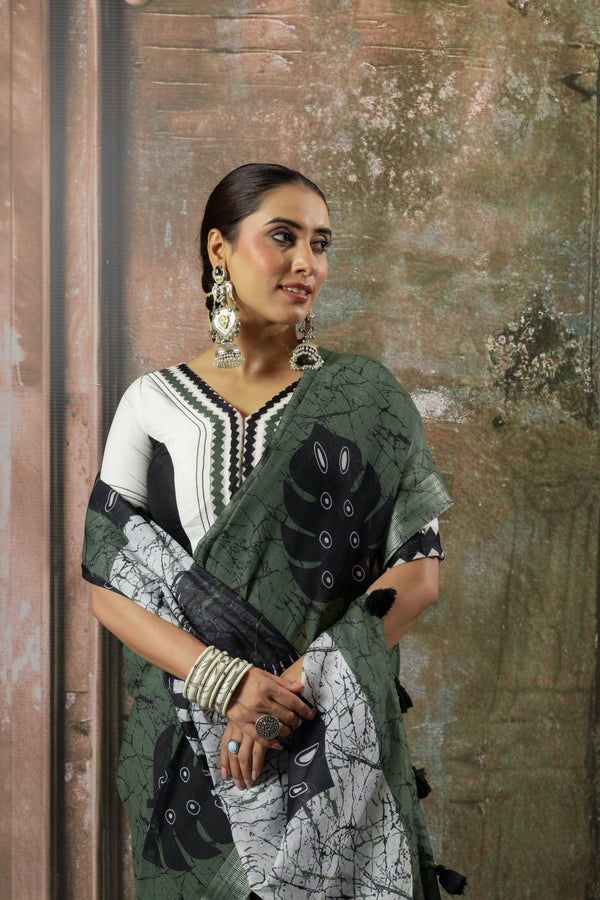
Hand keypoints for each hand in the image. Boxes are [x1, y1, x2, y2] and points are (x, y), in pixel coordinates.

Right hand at [222, 666, 312, 786]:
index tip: (310, 715)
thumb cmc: (248, 677)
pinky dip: (270, 743)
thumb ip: (285, 684)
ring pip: (274, 728)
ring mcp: (250, 713)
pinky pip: (259, 737)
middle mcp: (260, 701)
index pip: (291, 701)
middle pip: (285, 716)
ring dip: (285, 731)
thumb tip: (302, 688)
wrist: (223, 682)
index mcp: (267, 687)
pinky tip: (278, 744)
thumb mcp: (267, 675)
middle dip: (295, 720)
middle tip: (297, 721)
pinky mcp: (241, 723)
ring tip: (287, 729)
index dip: (304, 709)